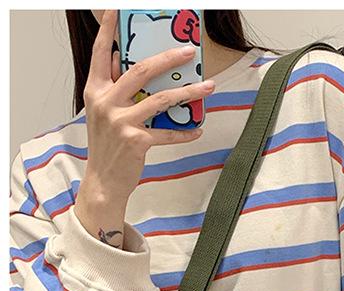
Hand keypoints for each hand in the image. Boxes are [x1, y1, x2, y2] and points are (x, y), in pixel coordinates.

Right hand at [74, 9, 214, 245]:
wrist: (103, 182)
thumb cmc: (107, 146)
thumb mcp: (103, 112)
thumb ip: (112, 87)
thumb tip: (121, 60)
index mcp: (95, 90)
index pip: (100, 52)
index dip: (109, 29)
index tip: (118, 8)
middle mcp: (105, 101)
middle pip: (141, 70)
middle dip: (168, 57)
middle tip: (189, 50)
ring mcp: (120, 121)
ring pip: (161, 99)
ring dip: (188, 92)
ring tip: (208, 86)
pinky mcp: (136, 141)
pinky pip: (168, 133)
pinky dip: (185, 132)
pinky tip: (198, 130)